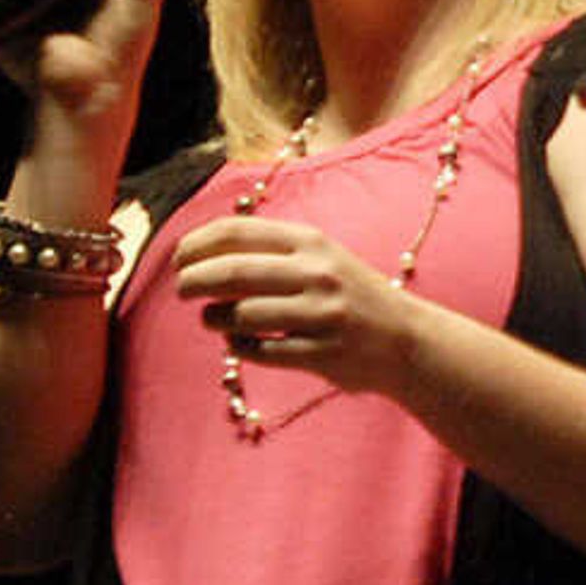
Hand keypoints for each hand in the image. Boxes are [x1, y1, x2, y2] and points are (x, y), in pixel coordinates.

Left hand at [169, 216, 428, 400]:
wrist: (407, 339)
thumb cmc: (349, 295)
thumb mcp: (320, 257)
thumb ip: (271, 250)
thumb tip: (202, 251)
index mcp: (312, 242)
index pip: (237, 231)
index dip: (197, 244)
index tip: (179, 258)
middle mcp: (317, 273)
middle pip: (231, 272)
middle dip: (193, 281)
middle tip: (182, 290)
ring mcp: (321, 314)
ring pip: (241, 315)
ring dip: (214, 318)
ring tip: (213, 319)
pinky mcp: (322, 353)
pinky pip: (260, 351)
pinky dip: (240, 347)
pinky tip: (240, 342)